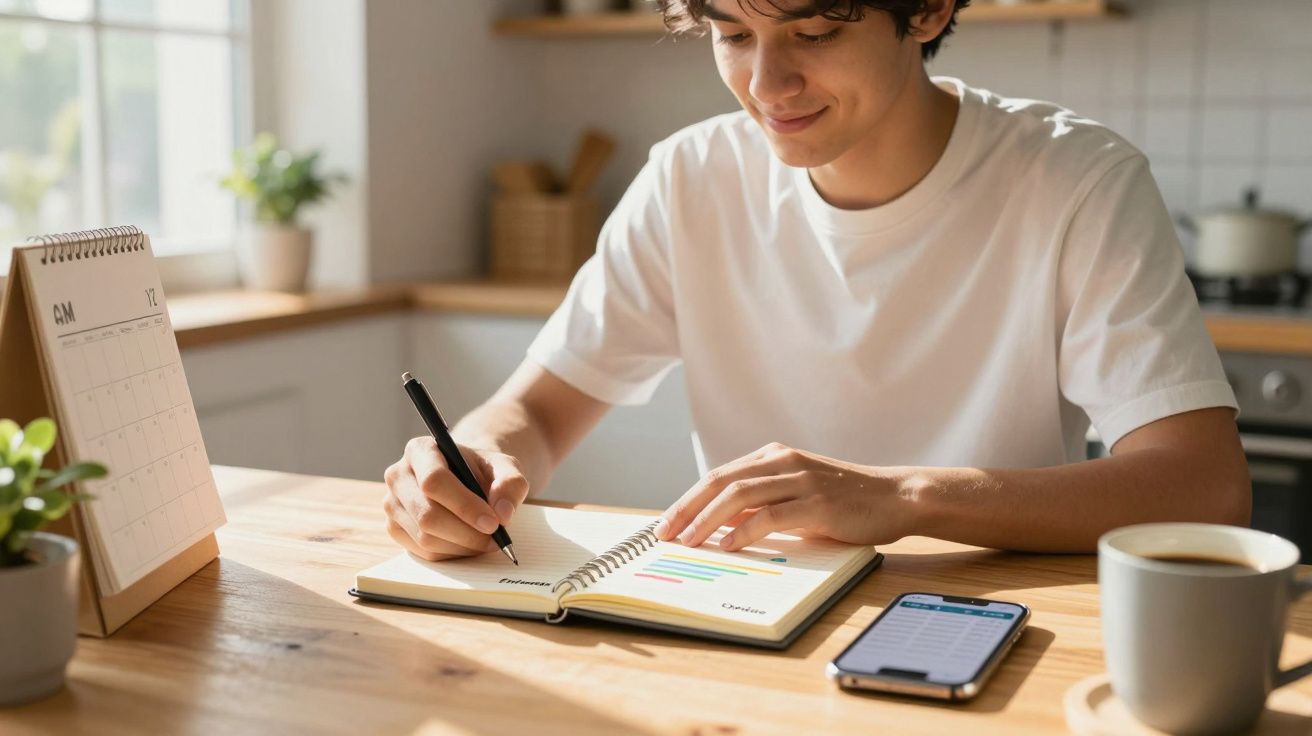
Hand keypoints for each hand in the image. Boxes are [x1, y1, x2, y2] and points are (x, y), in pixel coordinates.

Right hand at [383, 436, 528, 560]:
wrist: (466, 478)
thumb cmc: (483, 471)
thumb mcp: (505, 467)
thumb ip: (511, 483)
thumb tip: (502, 513)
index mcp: (421, 450)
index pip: (434, 480)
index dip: (464, 505)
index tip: (493, 523)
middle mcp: (398, 475)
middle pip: (427, 514)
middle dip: (466, 533)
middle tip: (496, 539)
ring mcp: (391, 504)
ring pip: (425, 538)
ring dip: (462, 546)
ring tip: (486, 540)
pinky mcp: (394, 528)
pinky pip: (423, 552)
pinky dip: (452, 553)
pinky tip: (469, 543)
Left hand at [653, 443, 916, 551]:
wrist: (895, 497)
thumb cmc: (845, 501)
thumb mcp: (797, 494)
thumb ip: (762, 503)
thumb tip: (719, 524)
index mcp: (774, 456)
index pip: (719, 476)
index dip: (688, 499)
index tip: (667, 522)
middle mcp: (782, 461)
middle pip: (720, 481)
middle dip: (687, 508)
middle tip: (664, 533)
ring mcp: (800, 480)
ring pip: (739, 495)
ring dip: (707, 520)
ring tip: (688, 541)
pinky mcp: (816, 502)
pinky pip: (769, 515)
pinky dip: (743, 531)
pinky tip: (727, 546)